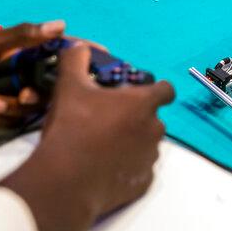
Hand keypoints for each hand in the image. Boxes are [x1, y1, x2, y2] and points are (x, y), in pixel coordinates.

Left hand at [0, 20, 65, 131]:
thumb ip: (19, 36)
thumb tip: (60, 25)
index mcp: (9, 52)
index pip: (45, 55)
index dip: (61, 61)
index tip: (80, 66)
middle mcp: (8, 73)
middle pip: (40, 87)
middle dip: (34, 92)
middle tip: (24, 95)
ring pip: (23, 108)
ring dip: (7, 106)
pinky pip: (4, 123)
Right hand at [0, 45, 173, 230]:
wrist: (65, 181)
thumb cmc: (72, 128)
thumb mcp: (68, 86)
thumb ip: (76, 60)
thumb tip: (79, 47)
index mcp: (143, 104)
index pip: (166, 90)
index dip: (156, 88)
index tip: (138, 93)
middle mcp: (154, 130)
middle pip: (154, 118)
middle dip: (137, 117)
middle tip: (109, 119)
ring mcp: (150, 158)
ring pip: (148, 144)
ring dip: (133, 142)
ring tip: (104, 145)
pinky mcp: (143, 183)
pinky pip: (140, 169)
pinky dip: (128, 167)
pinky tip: (106, 167)